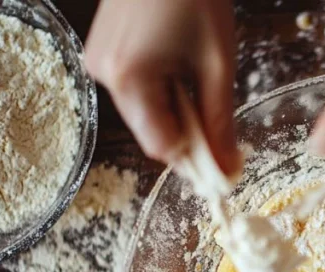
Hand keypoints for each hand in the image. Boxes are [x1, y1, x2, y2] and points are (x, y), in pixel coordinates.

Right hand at [85, 0, 239, 173]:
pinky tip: (181, 69)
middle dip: (188, 136)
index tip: (225, 168)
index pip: (161, 146)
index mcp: (129, 78)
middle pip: (151, 130)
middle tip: (224, 134)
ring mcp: (98, 61)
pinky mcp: (102, 50)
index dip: (195, 162)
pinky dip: (161, 91)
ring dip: (175, 112)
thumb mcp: (217, 62)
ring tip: (201, 82)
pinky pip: (134, 88)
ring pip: (143, 111)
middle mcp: (104, 73)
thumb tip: (226, 165)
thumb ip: (219, 120)